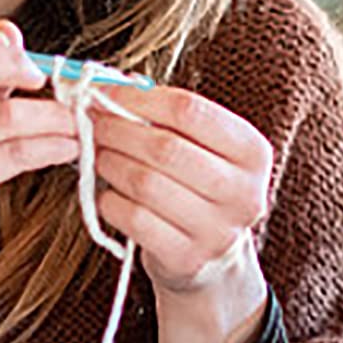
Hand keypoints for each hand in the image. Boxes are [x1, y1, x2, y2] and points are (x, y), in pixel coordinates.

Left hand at [89, 84, 272, 342]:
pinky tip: (109, 193)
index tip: (104, 93)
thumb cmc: (195, 185)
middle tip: (90, 123)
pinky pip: (134, 220)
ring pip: (145, 183)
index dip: (138, 99)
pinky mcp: (188, 258)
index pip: (189, 110)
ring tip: (98, 155)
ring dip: (110, 163)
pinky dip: (111, 201)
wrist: (210, 258)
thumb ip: (163, 114)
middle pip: (165, 147)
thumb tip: (110, 84)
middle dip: (117, 130)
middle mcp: (244, 192)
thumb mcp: (198, 146)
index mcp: (252, 152)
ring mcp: (218, 230)